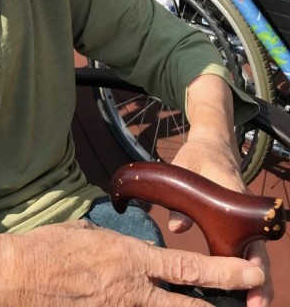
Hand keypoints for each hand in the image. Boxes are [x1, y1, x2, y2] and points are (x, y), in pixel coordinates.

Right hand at [3, 220, 266, 305]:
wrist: (15, 279)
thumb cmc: (45, 250)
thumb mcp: (82, 233)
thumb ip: (106, 239)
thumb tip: (112, 242)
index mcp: (130, 259)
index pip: (188, 269)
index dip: (223, 274)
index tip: (247, 272)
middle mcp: (133, 291)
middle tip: (245, 300)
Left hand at [163, 75, 272, 305]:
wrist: (213, 144)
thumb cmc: (198, 157)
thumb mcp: (184, 169)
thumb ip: (179, 196)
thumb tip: (175, 228)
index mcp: (234, 202)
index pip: (251, 239)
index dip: (254, 265)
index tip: (254, 286)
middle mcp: (244, 215)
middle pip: (258, 256)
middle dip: (260, 284)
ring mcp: (244, 221)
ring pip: (254, 257)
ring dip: (254, 283)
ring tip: (250, 306)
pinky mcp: (238, 225)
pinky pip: (245, 252)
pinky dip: (243, 272)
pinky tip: (237, 291)